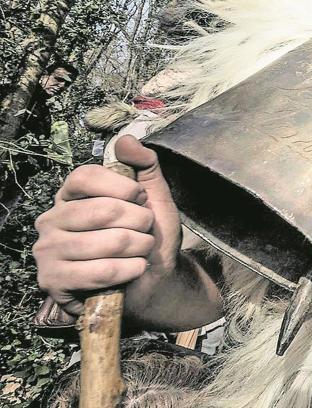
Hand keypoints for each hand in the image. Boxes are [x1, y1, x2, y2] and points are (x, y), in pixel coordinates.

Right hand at [34, 136, 181, 316]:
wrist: (152, 282)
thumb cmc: (147, 237)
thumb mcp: (153, 196)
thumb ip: (144, 165)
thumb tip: (125, 140)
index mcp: (70, 196)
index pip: (85, 176)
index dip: (122, 187)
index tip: (140, 199)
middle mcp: (51, 220)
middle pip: (102, 210)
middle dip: (140, 222)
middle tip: (145, 231)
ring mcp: (48, 251)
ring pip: (109, 242)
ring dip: (140, 247)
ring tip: (141, 251)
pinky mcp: (53, 281)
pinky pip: (102, 271)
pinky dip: (130, 270)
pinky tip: (133, 271)